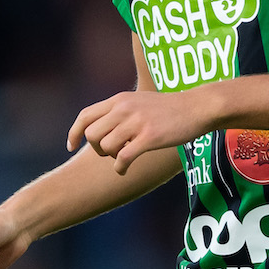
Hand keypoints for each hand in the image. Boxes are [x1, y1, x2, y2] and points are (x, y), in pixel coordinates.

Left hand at [66, 89, 208, 173]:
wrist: (197, 107)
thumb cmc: (168, 109)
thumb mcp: (138, 101)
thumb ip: (119, 111)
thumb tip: (101, 129)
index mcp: (118, 100)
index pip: (85, 115)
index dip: (74, 133)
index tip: (71, 146)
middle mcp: (124, 108)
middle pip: (92, 134)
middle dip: (96, 148)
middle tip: (111, 152)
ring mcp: (136, 122)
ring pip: (105, 146)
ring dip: (111, 157)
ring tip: (123, 157)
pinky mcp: (149, 137)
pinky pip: (124, 157)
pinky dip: (120, 167)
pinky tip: (124, 169)